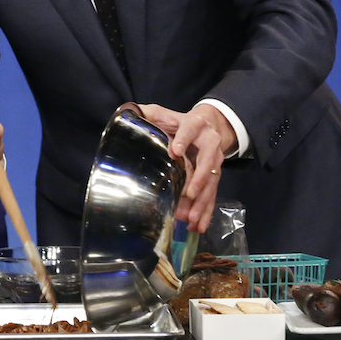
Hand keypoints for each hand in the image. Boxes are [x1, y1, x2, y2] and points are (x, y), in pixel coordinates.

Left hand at [135, 103, 233, 232]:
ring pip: (212, 181)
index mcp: (195, 125)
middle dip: (200, 178)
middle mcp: (209, 142)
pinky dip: (206, 210)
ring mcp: (214, 160)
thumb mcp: (164, 114)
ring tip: (193, 218)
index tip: (174, 151)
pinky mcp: (214, 175)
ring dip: (203, 201)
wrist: (209, 123)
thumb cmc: (179, 121)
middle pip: (208, 159)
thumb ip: (147, 114)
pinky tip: (199, 225)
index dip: (184, 139)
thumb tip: (126, 114)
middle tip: (190, 194)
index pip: (190, 129)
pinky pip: (212, 194)